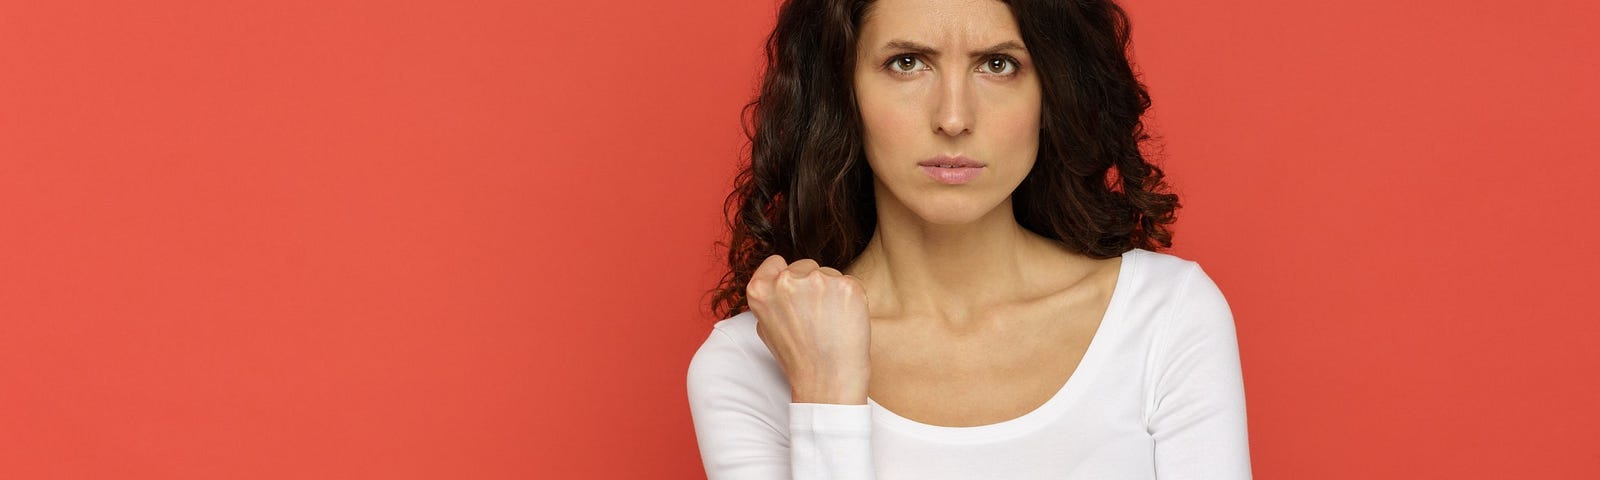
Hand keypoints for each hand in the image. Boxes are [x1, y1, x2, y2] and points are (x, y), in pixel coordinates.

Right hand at [746, 254, 870, 404]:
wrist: (826, 381)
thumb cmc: (797, 358)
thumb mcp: (765, 327)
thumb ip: (769, 299)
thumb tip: (779, 280)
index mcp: (760, 289)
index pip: (775, 262)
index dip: (787, 278)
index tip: (795, 296)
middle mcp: (786, 281)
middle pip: (805, 266)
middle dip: (811, 285)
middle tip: (815, 317)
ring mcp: (818, 280)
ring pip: (829, 273)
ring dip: (832, 292)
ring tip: (830, 322)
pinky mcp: (847, 286)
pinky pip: (850, 283)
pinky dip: (851, 299)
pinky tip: (845, 321)